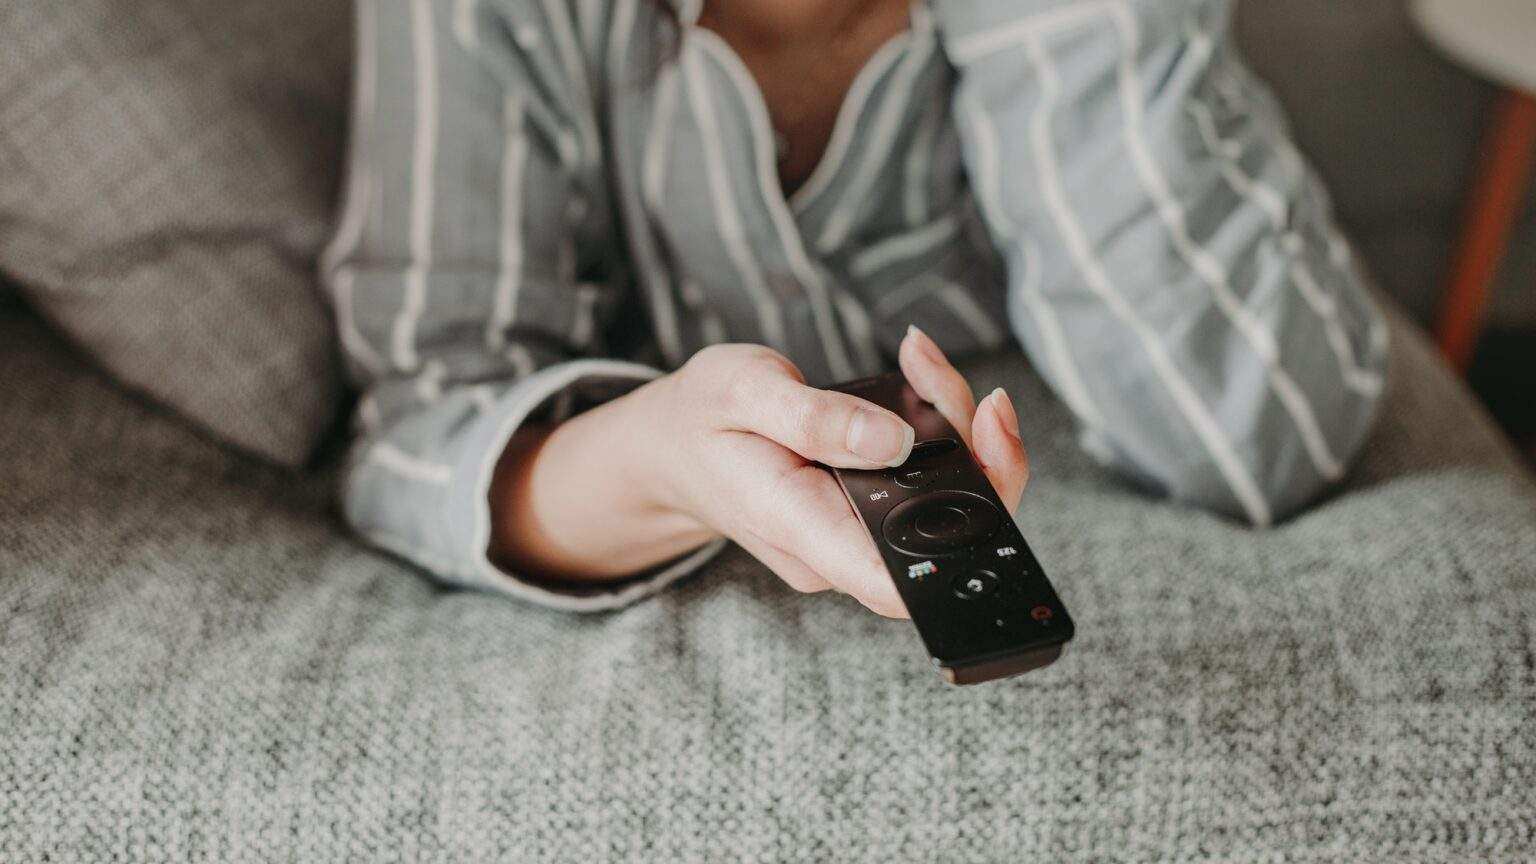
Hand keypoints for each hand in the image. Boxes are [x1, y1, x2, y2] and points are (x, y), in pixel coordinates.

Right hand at [635, 326, 1028, 618]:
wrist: (671, 447)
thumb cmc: (702, 418)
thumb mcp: (740, 390)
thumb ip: (815, 418)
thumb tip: (896, 440)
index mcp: (800, 529)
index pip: (896, 582)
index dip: (962, 547)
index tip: (987, 464)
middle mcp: (836, 551)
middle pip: (942, 532)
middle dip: (972, 449)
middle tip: (938, 375)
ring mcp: (853, 537)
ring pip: (943, 501)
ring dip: (957, 429)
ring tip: (921, 361)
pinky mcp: (865, 516)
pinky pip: (925, 485)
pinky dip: (939, 430)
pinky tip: (920, 378)